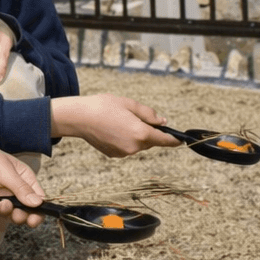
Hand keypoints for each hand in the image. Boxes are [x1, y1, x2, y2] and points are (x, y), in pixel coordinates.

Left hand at [0, 101, 44, 224]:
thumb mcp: (6, 172)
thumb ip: (21, 189)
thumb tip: (38, 203)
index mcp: (24, 179)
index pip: (38, 198)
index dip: (39, 211)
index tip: (34, 219)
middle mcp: (14, 189)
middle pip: (26, 210)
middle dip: (22, 215)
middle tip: (17, 214)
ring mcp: (0, 196)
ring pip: (10, 214)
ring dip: (6, 212)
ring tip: (0, 204)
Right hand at [50, 95, 181, 157]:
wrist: (79, 118)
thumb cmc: (103, 106)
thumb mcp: (129, 104)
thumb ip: (149, 114)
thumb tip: (162, 122)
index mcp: (141, 133)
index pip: (164, 140)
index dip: (174, 140)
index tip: (181, 140)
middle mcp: (134, 147)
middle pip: (150, 141)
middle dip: (148, 131)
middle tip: (133, 116)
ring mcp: (123, 153)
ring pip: (138, 144)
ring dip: (135, 135)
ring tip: (119, 121)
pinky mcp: (114, 155)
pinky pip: (126, 147)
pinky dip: (124, 139)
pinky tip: (112, 129)